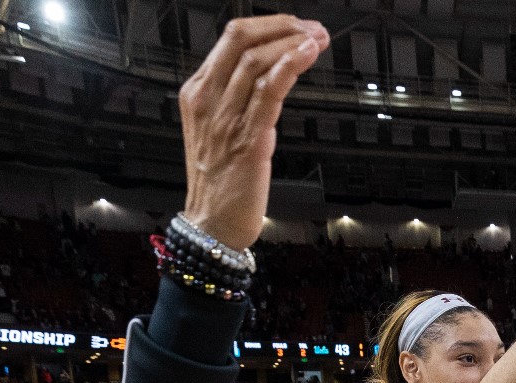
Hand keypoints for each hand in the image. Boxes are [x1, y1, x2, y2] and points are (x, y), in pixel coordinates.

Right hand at [179, 16, 329, 251]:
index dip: (268, 25)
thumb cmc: (219, 180)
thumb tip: (266, 73)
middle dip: (282, 26)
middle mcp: (208, 99)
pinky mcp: (248, 138)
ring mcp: (226, 118)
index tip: (295, 26)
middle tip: (311, 29)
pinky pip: (268, 91)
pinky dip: (290, 67)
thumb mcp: (218, 128)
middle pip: (240, 38)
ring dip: (293, 44)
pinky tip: (307, 56)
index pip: (230, 39)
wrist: (211, 223)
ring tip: (318, 39)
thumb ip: (234, 98)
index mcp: (197, 92)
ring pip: (257, 60)